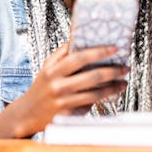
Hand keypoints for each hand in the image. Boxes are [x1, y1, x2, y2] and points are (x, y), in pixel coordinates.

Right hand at [9, 44, 128, 135]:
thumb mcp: (47, 67)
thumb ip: (62, 53)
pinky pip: (90, 105)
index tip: (114, 49)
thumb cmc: (41, 88)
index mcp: (53, 70)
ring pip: (95, 94)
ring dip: (113, 87)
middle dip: (113, 71)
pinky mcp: (68, 115)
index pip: (79, 57)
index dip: (99, 52)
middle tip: (125, 67)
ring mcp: (63, 102)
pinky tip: (112, 92)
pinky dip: (103, 98)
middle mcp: (58, 86)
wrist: (27, 114)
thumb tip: (79, 37)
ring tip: (123, 82)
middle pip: (92, 77)